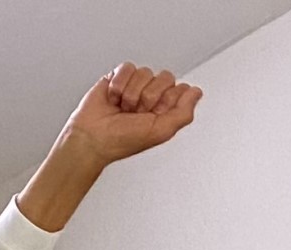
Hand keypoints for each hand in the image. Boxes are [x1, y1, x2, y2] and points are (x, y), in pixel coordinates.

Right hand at [58, 63, 201, 166]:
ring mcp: (136, 86)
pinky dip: (120, 84)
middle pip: (165, 77)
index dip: (168, 100)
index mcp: (166, 110)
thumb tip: (197, 93)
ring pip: (145, 72)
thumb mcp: (161, 132)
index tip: (156, 113)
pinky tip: (114, 98)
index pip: (181, 89)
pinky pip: (128, 68)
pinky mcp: (119, 77)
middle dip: (149, 96)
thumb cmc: (123, 140)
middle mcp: (153, 96)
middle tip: (138, 112)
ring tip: (124, 108)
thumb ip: (183, 113)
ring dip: (132, 93)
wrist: (93, 137)